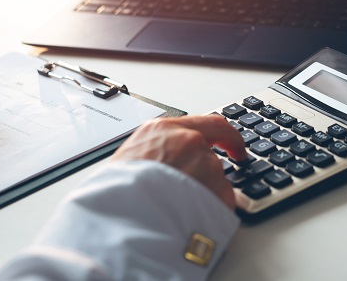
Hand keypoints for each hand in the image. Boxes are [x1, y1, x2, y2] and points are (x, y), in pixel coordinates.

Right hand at [111, 115, 247, 209]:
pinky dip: (211, 213)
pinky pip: (221, 203)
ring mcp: (206, 165)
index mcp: (162, 130)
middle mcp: (188, 141)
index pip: (208, 123)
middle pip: (213, 154)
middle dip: (217, 166)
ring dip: (204, 195)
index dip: (226, 135)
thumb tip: (161, 165)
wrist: (117, 225)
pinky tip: (189, 222)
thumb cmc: (114, 197)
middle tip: (226, 171)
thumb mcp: (127, 162)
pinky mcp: (218, 191)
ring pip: (216, 180)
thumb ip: (153, 154)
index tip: (232, 144)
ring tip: (179, 213)